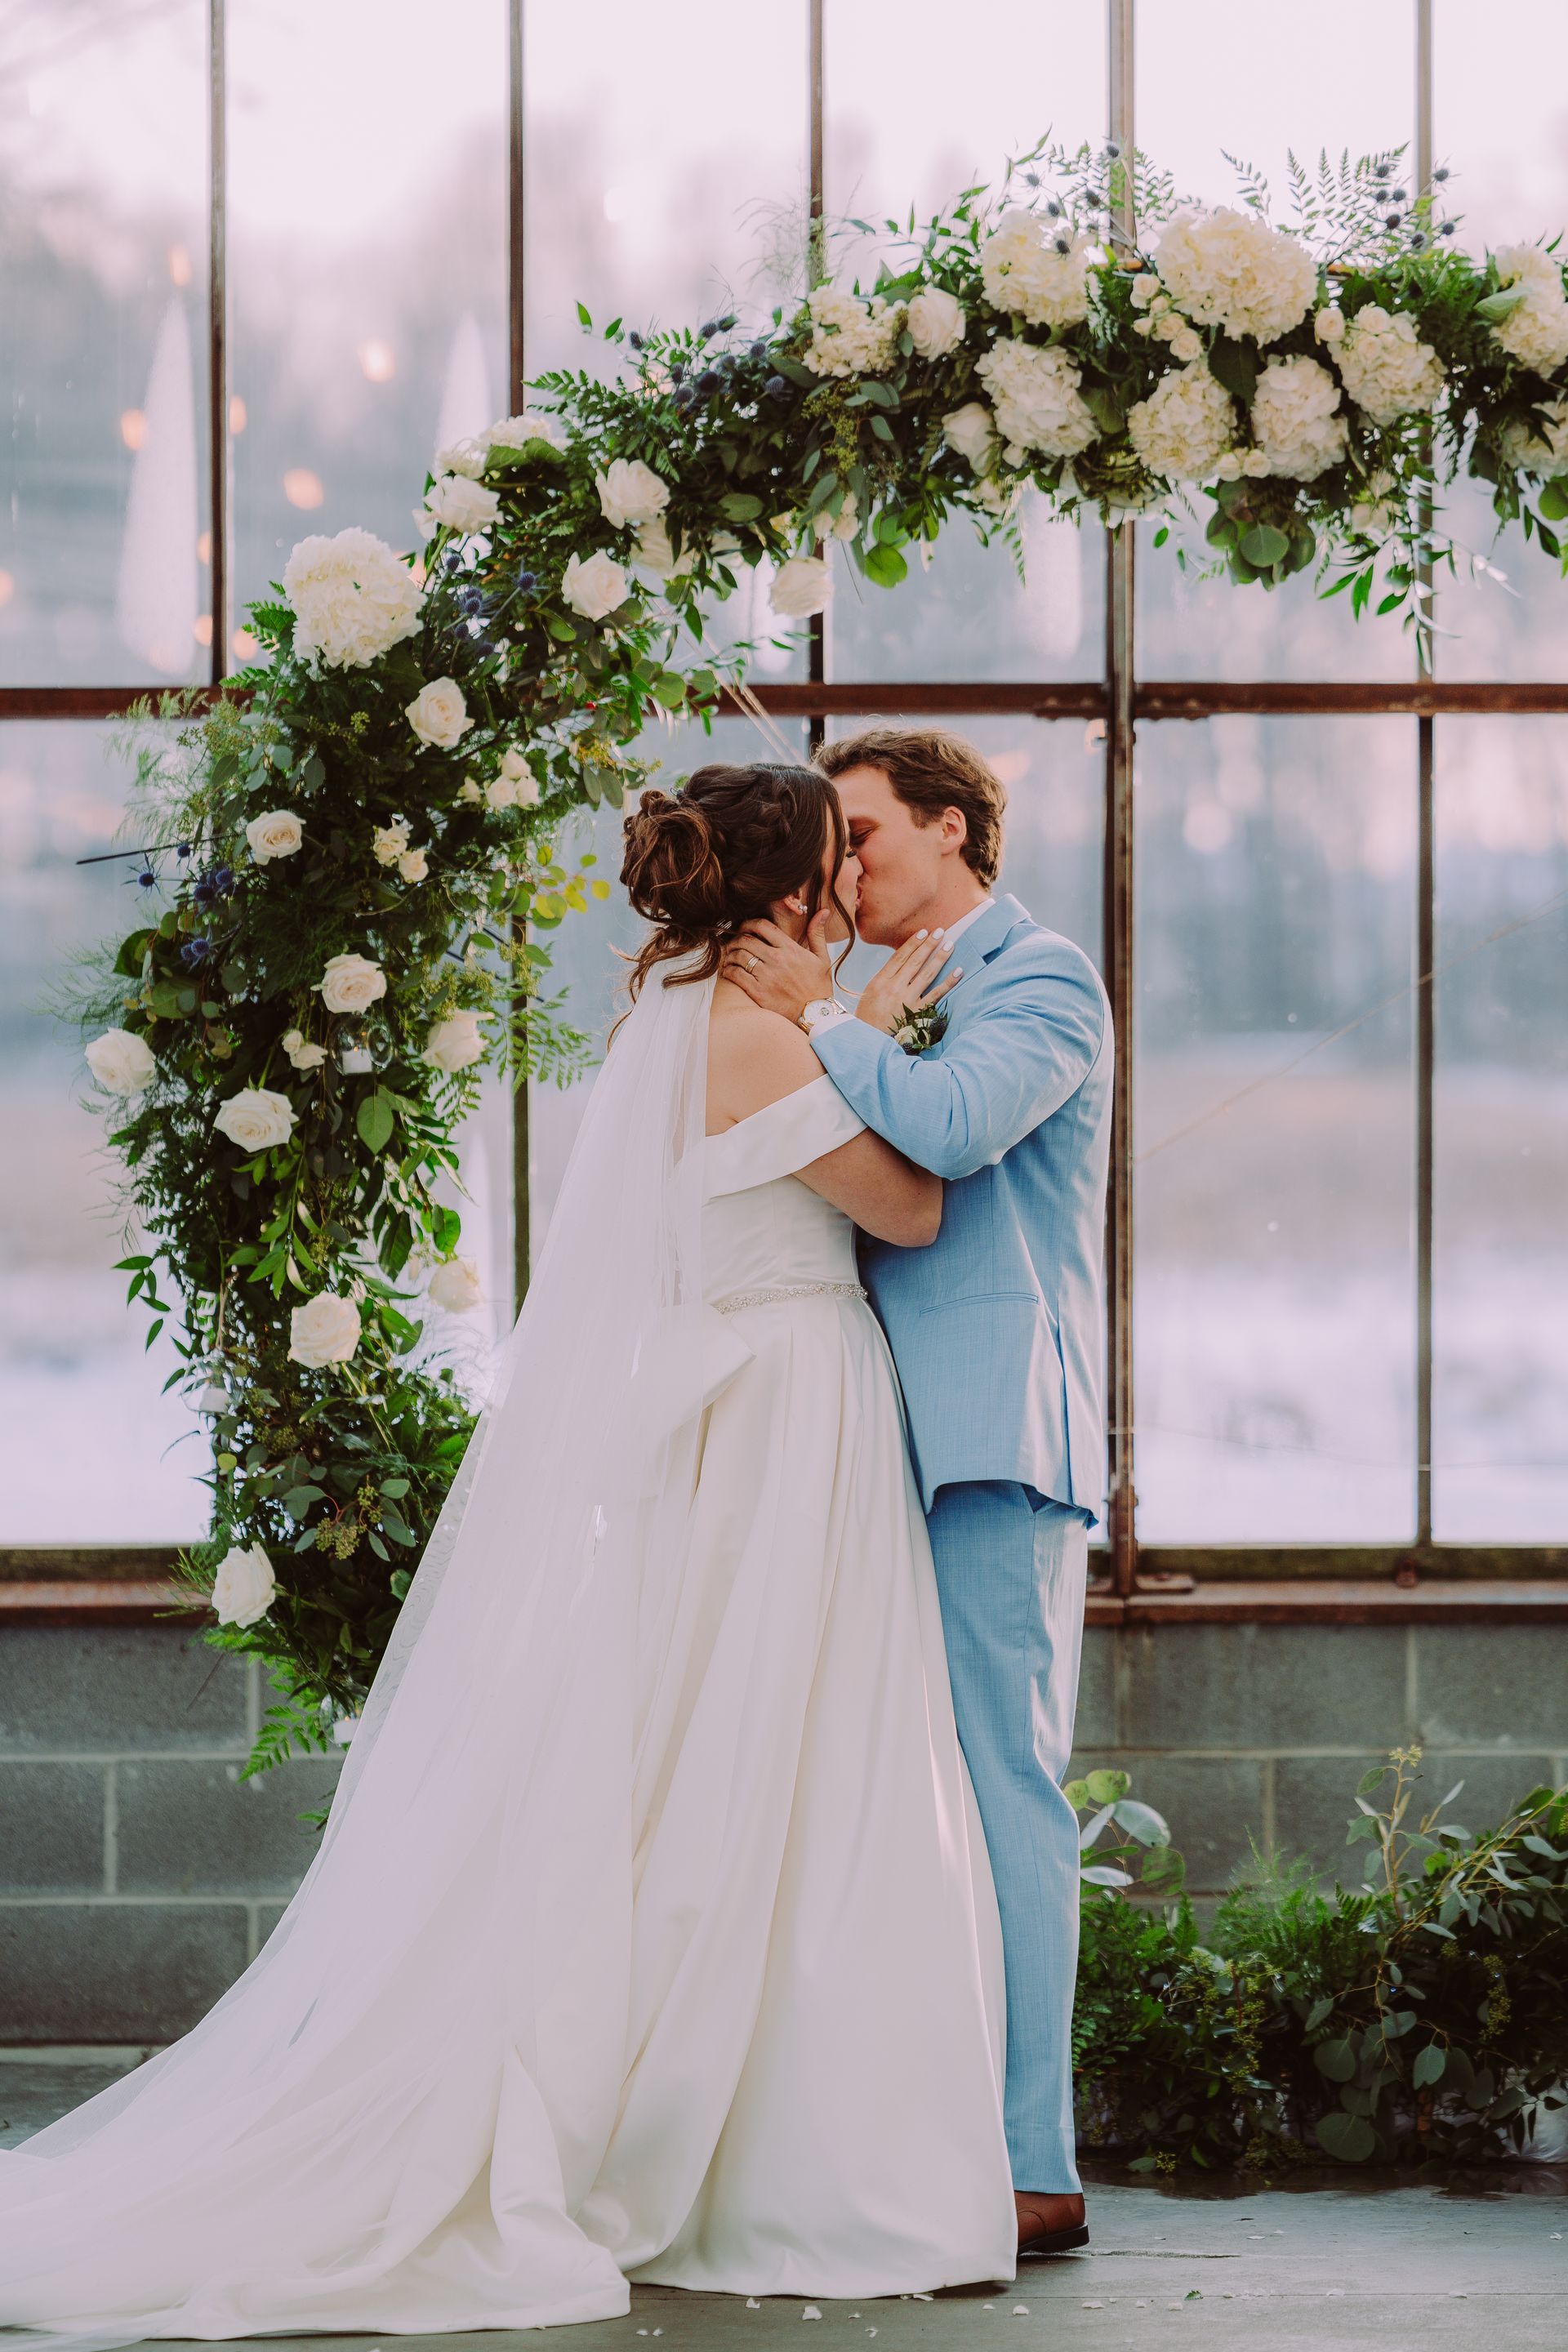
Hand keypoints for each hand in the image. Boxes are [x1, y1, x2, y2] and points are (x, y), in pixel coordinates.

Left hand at [720, 912, 834, 1022]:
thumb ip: (817, 933)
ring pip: (738, 956)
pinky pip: (736, 975)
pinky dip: (728, 970)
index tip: (744, 928)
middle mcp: (777, 960)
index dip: (748, 923)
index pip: (763, 926)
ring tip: (729, 956)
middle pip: (746, 940)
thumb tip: (823, 911)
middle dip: (736, 939)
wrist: (816, 1015)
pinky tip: (728, 971)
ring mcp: (767, 976)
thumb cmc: (818, 987)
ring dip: (730, 954)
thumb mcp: (822, 958)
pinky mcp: (758, 992)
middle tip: (733, 943)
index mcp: (790, 949)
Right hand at [853, 928, 963, 1035]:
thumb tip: (901, 960)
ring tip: (950, 945)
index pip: (899, 957)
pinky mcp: (917, 1013)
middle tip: (940, 931)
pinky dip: (948, 983)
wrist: (868, 1040)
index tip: (923, 932)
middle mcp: (894, 988)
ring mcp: (907, 1000)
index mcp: (880, 981)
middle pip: (915, 961)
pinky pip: (936, 995)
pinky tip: (958, 971)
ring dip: (940, 958)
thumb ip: (885, 976)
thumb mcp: (869, 992)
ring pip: (927, 974)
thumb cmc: (867, 1017)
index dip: (913, 943)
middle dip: (929, 944)